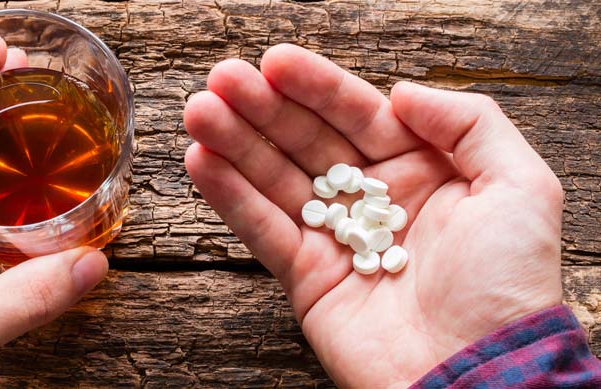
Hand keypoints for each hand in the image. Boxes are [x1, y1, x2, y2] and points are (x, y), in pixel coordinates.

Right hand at [184, 43, 562, 386]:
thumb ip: (469, 124)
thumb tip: (401, 92)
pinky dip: (230, 197)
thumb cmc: (508, 287)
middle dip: (263, 108)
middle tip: (221, 79)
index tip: (275, 62)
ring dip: (235, 143)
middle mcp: (373, 200)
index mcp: (422, 172)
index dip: (316, 87)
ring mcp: (336, 239)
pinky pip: (262, 229)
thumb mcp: (521, 188)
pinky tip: (202, 161)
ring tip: (198, 110)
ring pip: (276, 179)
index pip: (359, 116)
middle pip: (307, 142)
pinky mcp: (306, 278)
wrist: (479, 374)